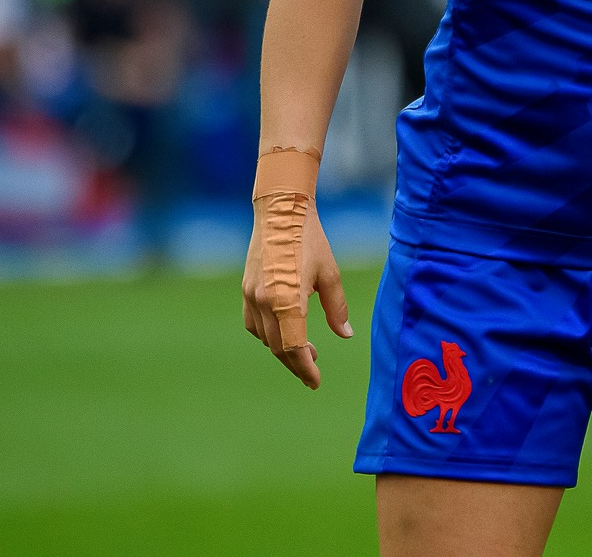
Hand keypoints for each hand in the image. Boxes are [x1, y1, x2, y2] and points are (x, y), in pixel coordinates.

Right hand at [241, 195, 352, 388]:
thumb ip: (337, 308)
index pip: (294, 347)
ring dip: (283, 349)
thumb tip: (346, 335)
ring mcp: (251, 295)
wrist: (281, 210)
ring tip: (305, 351)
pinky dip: (268, 334)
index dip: (305, 368)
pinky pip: (253, 323)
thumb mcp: (331, 274)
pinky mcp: (245, 288)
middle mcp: (264, 301)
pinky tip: (283, 332)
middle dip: (296, 364)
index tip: (315, 381)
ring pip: (265, 337)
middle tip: (312, 374)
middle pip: (278, 347)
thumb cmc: (311, 240)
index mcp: (287, 300)